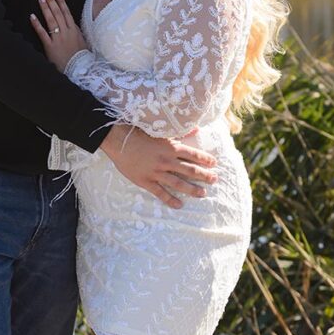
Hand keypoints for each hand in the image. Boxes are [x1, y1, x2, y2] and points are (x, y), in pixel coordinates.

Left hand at [30, 0, 87, 71]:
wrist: (80, 70)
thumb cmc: (81, 57)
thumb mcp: (82, 42)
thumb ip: (76, 32)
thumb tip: (72, 23)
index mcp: (74, 30)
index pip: (67, 12)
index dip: (61, 1)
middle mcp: (66, 32)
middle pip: (58, 13)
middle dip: (51, 0)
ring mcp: (58, 38)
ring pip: (51, 20)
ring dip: (45, 8)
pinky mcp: (50, 46)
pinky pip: (43, 33)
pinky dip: (37, 24)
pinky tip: (32, 16)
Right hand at [99, 124, 217, 208]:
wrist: (119, 141)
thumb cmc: (138, 133)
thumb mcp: (160, 131)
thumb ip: (180, 132)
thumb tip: (196, 129)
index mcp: (170, 147)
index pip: (193, 154)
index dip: (205, 159)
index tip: (214, 163)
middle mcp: (166, 161)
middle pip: (189, 170)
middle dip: (204, 175)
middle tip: (214, 179)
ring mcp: (156, 172)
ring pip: (178, 183)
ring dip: (192, 189)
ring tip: (203, 193)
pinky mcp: (146, 181)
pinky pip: (160, 193)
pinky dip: (170, 200)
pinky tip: (179, 205)